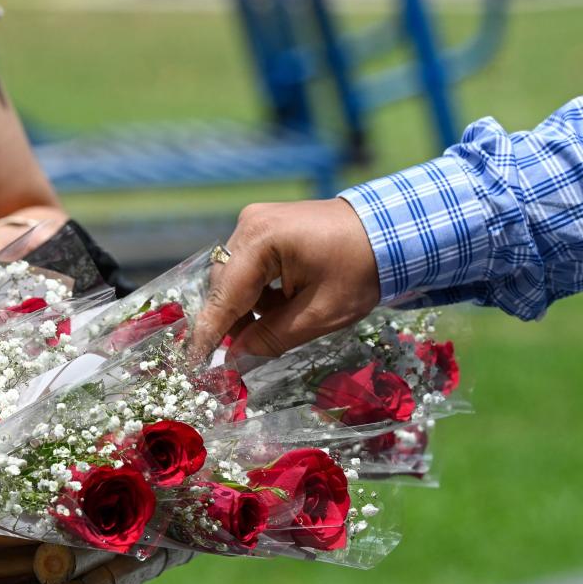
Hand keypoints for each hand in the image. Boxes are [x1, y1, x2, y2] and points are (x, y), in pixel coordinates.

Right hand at [190, 199, 380, 358]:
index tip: (192, 362)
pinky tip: (283, 301)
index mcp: (262, 240)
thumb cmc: (361, 270)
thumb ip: (271, 337)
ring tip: (281, 319)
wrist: (390, 230)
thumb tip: (234, 356)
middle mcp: (249, 224)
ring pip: (233, 278)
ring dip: (248, 306)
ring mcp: (255, 221)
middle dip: (232, 320)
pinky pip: (246, 266)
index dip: (207, 333)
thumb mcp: (318, 314)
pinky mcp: (264, 226)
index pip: (224, 296)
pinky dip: (258, 291)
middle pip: (224, 285)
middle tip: (245, 351)